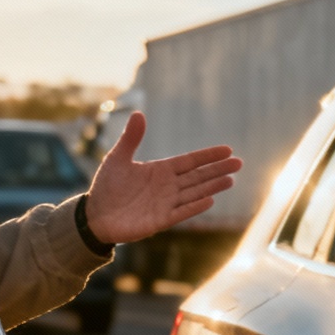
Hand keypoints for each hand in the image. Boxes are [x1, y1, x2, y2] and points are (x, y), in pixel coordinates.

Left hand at [86, 112, 241, 243]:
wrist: (95, 215)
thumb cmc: (107, 187)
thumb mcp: (117, 158)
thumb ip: (131, 138)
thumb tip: (138, 113)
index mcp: (161, 170)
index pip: (190, 161)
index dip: (208, 156)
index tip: (227, 150)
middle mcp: (168, 187)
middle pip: (198, 176)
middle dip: (218, 169)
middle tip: (239, 163)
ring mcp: (165, 204)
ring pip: (194, 193)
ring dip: (212, 186)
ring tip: (231, 179)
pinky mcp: (159, 221)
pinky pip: (181, 213)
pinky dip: (194, 207)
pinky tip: (210, 200)